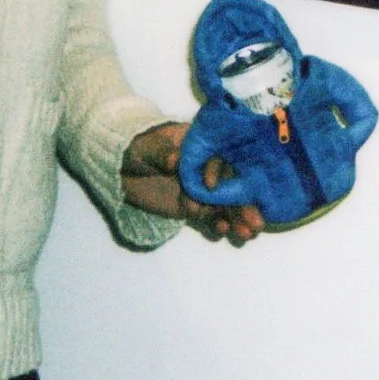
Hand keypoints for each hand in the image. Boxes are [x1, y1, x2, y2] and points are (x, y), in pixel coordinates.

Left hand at [120, 120, 262, 244]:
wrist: (123, 169)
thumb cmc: (138, 148)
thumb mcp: (146, 147)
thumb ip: (161, 153)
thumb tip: (174, 160)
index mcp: (202, 145)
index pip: (216, 156)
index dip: (215, 170)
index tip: (209, 186)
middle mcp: (209, 167)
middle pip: (229, 183)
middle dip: (241, 201)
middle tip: (255, 219)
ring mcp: (203, 189)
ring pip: (225, 204)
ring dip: (237, 217)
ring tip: (248, 233)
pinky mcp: (195, 207)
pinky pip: (211, 217)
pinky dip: (219, 225)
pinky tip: (226, 232)